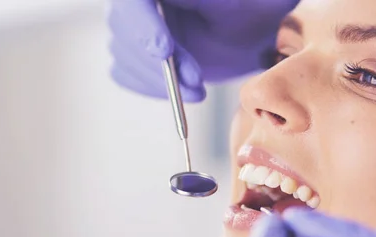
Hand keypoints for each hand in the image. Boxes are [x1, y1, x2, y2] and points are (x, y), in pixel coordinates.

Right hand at [107, 0, 297, 101]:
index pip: (133, 2)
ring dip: (160, 80)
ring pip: (124, 55)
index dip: (143, 26)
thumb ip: (199, 0)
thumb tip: (164, 1)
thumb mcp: (231, 4)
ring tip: (197, 89)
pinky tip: (182, 89)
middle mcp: (137, 2)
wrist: (251, 33)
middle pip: (124, 30)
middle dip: (159, 63)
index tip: (164, 51)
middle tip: (195, 80)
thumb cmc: (248, 10)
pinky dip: (151, 87)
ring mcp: (129, 26)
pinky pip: (125, 74)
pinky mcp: (130, 54)